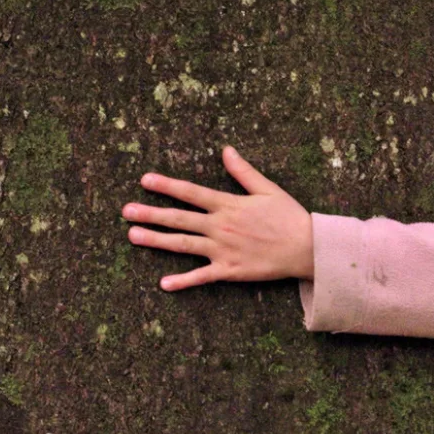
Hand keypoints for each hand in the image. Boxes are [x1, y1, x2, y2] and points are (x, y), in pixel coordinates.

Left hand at [122, 146, 314, 288]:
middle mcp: (221, 226)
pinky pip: (202, 277)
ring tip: (133, 236)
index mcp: (229, 204)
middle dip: (151, 214)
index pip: (191, 192)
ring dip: (156, 240)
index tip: (145, 180)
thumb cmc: (289, 216)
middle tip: (126, 211)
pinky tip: (164, 283)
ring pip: (183, 244)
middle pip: (179, 218)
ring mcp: (223, 249)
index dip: (167, 185)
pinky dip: (183, 281)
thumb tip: (226, 150)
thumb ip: (243, 171)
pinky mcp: (230, 270)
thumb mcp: (267, 188)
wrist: (307, 248)